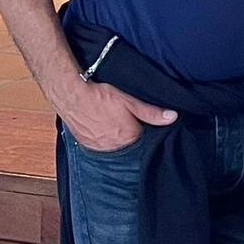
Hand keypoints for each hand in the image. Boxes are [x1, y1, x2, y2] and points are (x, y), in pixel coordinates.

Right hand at [55, 79, 176, 151]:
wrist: (71, 95)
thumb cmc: (100, 96)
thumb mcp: (130, 100)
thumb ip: (151, 112)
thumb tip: (172, 117)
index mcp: (129, 137)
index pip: (144, 136)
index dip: (143, 125)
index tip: (140, 117)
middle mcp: (115, 147)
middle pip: (129, 142)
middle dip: (130, 131)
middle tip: (124, 116)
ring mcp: (100, 147)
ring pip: (114, 143)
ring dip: (115, 135)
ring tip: (112, 119)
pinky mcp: (87, 145)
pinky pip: (100, 144)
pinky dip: (103, 136)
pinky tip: (101, 124)